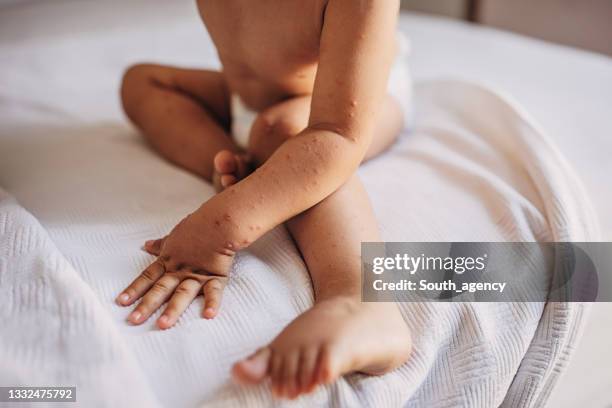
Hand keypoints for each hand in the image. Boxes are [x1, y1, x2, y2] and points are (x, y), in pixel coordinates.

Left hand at [116, 209, 235, 328]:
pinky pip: (214, 291)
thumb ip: (161, 245)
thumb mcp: (174, 236)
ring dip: (173, 309)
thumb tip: (146, 245)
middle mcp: (180, 270)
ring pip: (183, 293)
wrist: (218, 222)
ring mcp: (197, 275)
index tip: (121, 302)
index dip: (134, 289)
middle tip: (135, 320)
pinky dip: (212, 303)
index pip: (147, 277)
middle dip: (147, 305)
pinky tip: (208, 315)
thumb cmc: (197, 226)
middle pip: (160, 289)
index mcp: (169, 261)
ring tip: (163, 324)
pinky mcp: (216, 276)